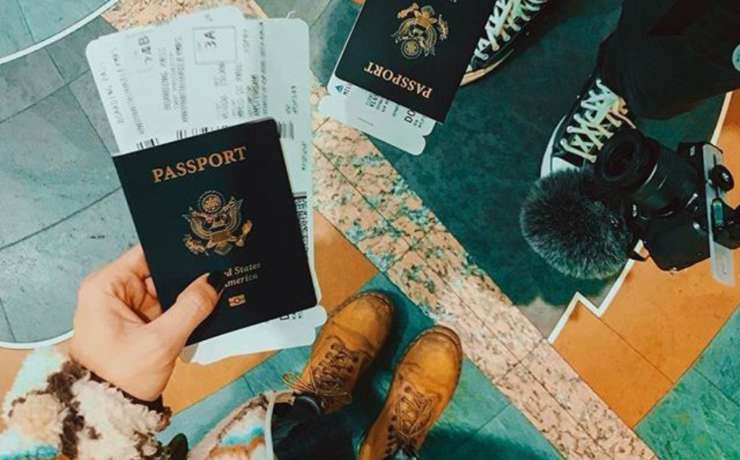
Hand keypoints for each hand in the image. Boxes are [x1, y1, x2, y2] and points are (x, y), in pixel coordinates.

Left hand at [69, 246, 224, 400]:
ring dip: (186, 296)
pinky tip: (203, 311)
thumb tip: (215, 280)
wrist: (108, 414)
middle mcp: (112, 292)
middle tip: (220, 274)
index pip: (147, 253)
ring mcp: (124, 308)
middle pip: (159, 271)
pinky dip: (181, 312)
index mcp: (106, 286)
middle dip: (187, 277)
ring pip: (165, 290)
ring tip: (216, 293)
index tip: (206, 250)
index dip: (176, 251)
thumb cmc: (121, 377)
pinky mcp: (135, 323)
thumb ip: (191, 308)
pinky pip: (164, 308)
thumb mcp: (161, 341)